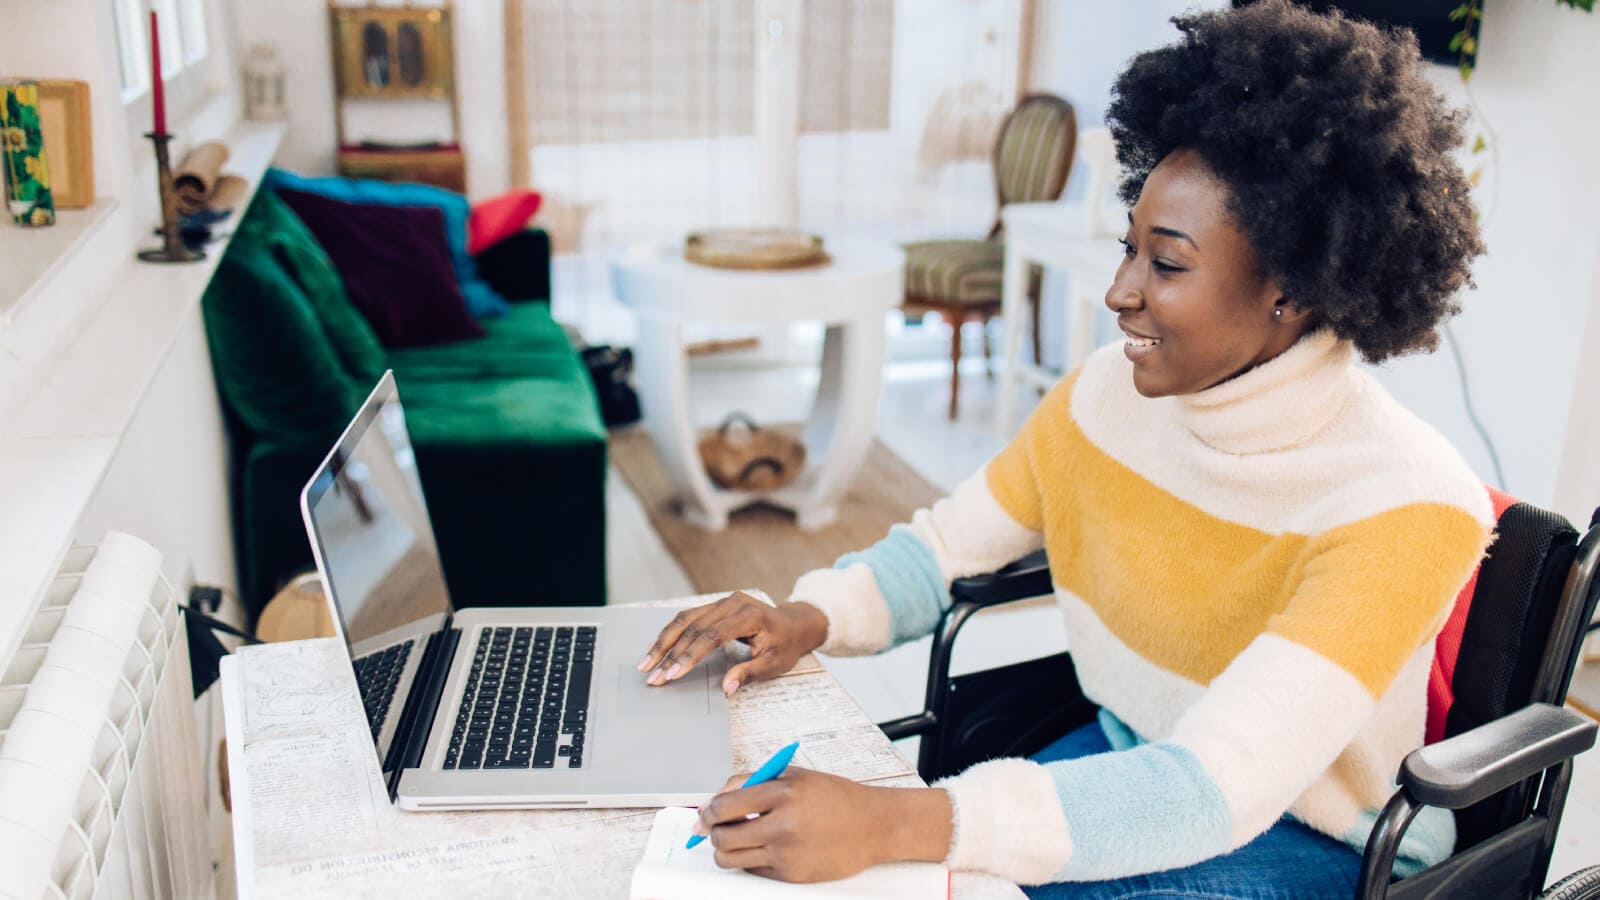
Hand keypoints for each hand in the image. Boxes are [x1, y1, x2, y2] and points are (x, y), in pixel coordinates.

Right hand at [637, 591, 828, 694]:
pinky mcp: (716, 605)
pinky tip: (657, 647)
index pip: (712, 636)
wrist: (794, 624)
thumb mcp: (774, 664)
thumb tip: (726, 687)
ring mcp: (723, 601)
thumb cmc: (786, 645)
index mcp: (749, 615)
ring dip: (664, 642)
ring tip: (646, 662)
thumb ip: (748, 673)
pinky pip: (688, 617)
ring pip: (685, 620)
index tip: (672, 674)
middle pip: (693, 627)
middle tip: (653, 675)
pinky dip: (671, 633)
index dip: (690, 655)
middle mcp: (733, 603)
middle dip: (670, 653)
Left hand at [695, 767, 951, 881]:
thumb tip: (713, 803)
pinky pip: (752, 870)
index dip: (708, 810)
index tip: (707, 812)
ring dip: (725, 849)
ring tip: (737, 839)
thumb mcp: (795, 776)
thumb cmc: (835, 797)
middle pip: (722, 835)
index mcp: (784, 792)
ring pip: (730, 858)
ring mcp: (787, 853)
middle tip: (718, 826)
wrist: (874, 826)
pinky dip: (749, 859)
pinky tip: (764, 847)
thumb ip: (752, 783)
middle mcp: (784, 824)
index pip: (724, 805)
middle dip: (713, 831)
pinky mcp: (791, 875)